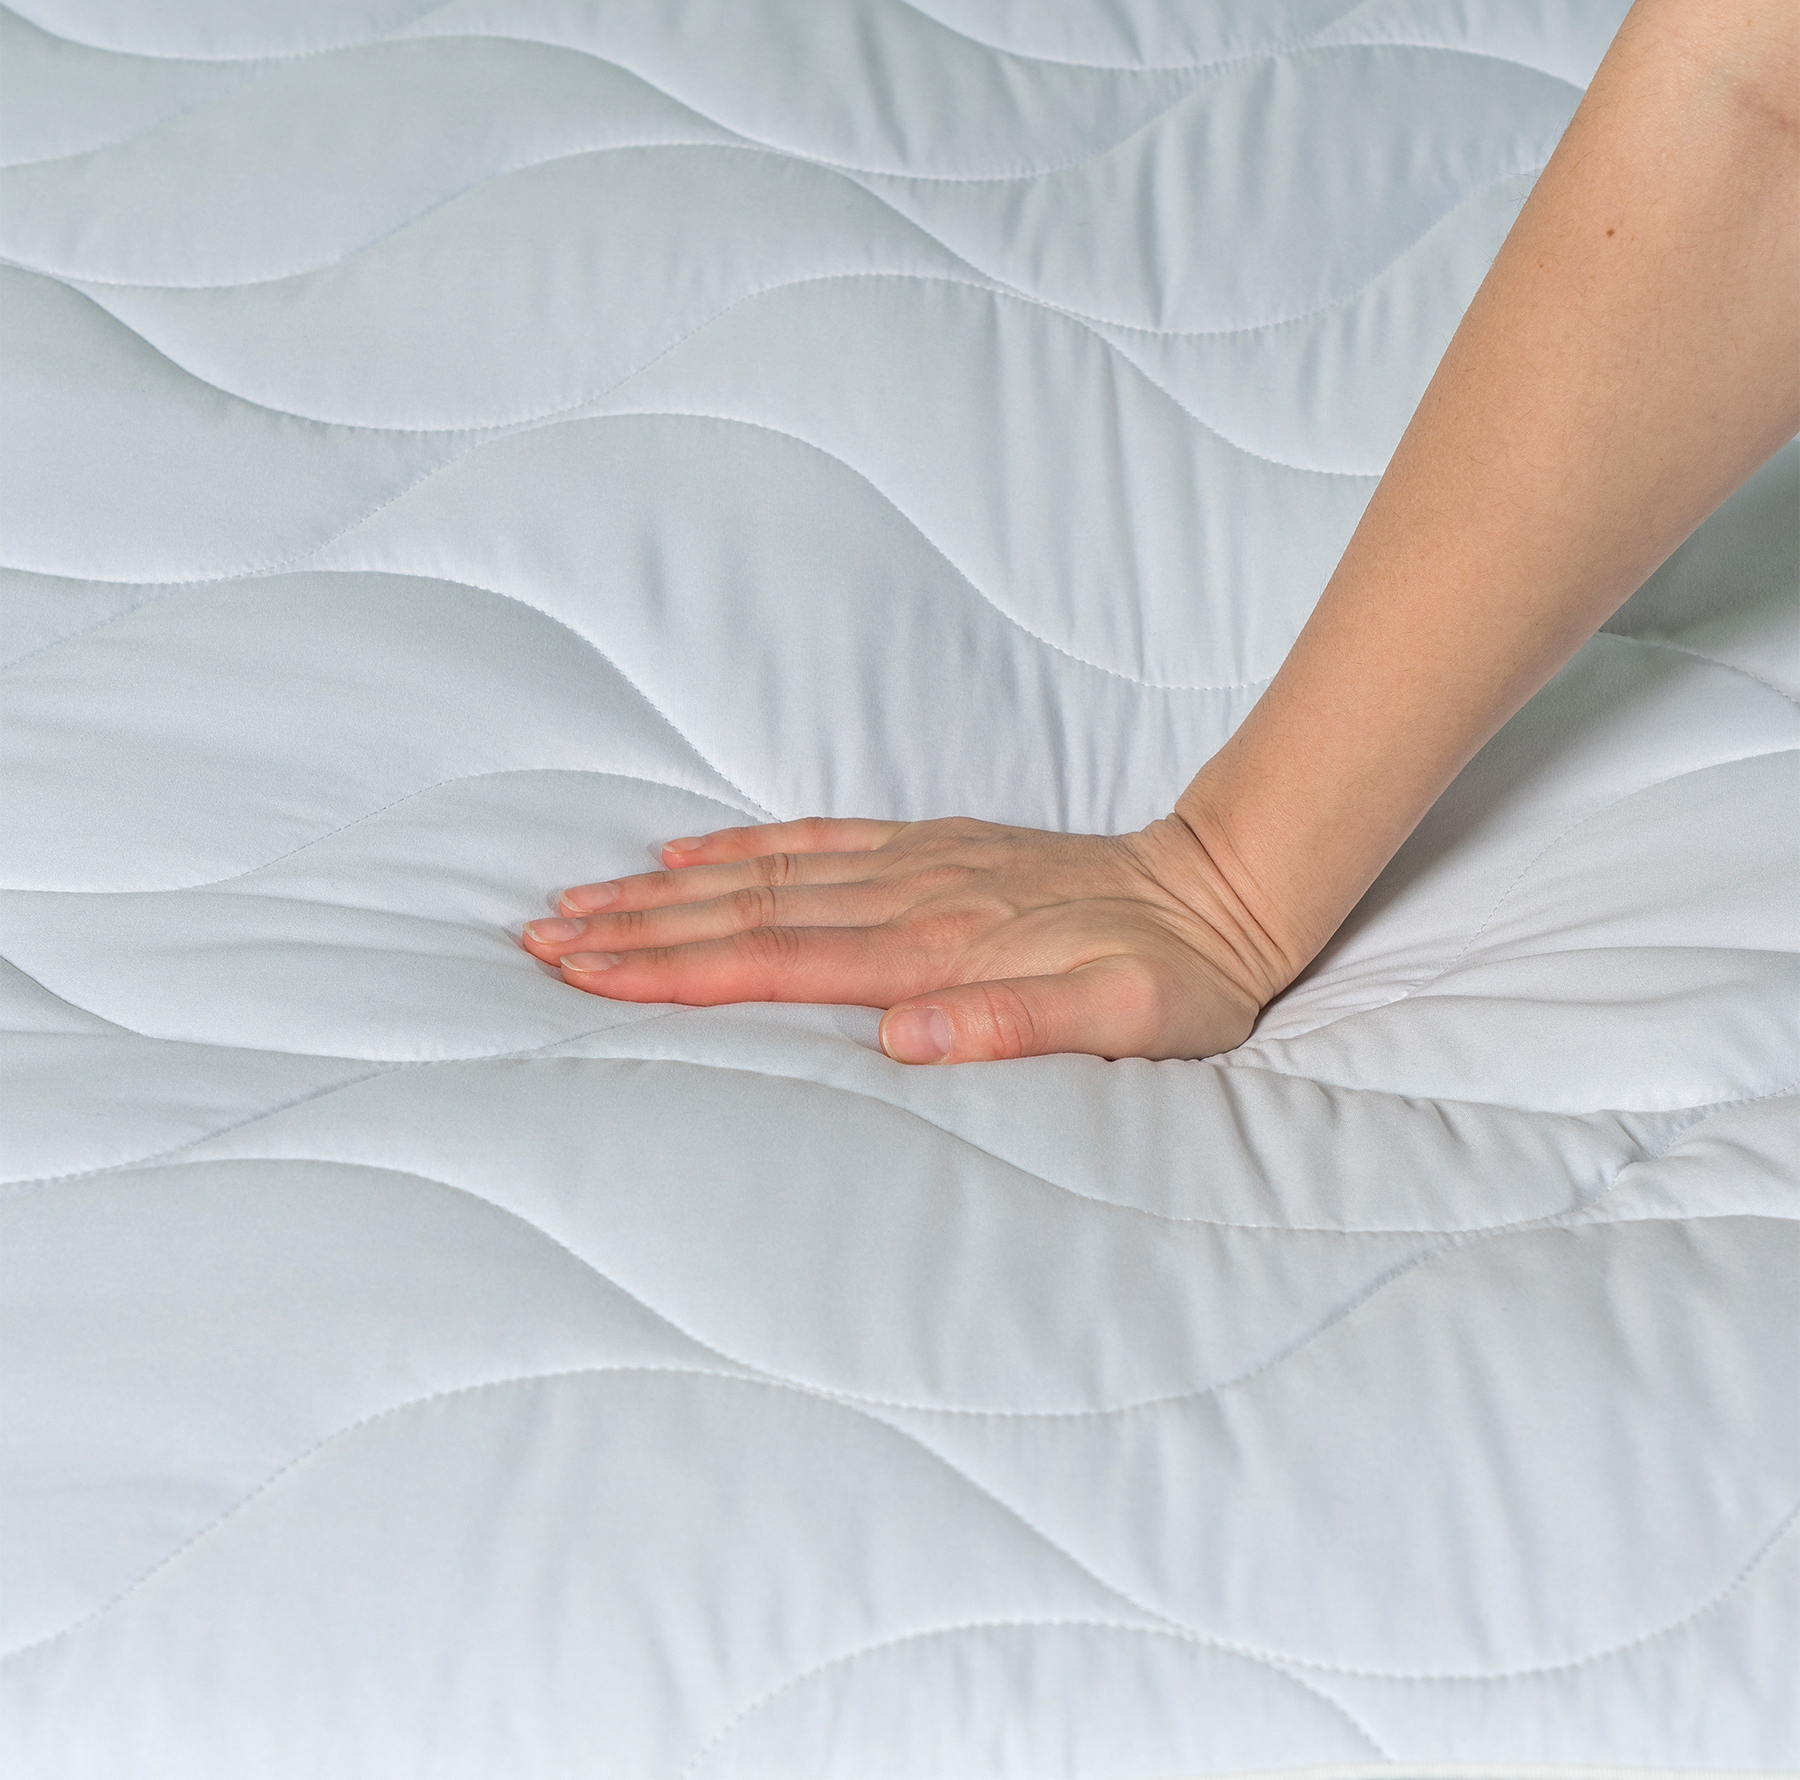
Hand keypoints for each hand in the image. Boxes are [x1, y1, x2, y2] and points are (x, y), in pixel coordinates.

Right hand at [519, 814, 1294, 1062]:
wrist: (1224, 889)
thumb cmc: (1175, 977)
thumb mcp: (1122, 1022)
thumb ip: (1014, 1028)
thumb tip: (903, 1038)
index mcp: (938, 952)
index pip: (777, 962)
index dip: (674, 969)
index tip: (586, 969)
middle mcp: (911, 899)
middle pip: (745, 913)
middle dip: (636, 928)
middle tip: (536, 934)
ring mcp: (919, 866)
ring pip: (765, 874)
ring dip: (666, 890)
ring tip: (582, 894)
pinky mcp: (936, 849)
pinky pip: (819, 840)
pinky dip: (745, 847)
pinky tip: (691, 852)